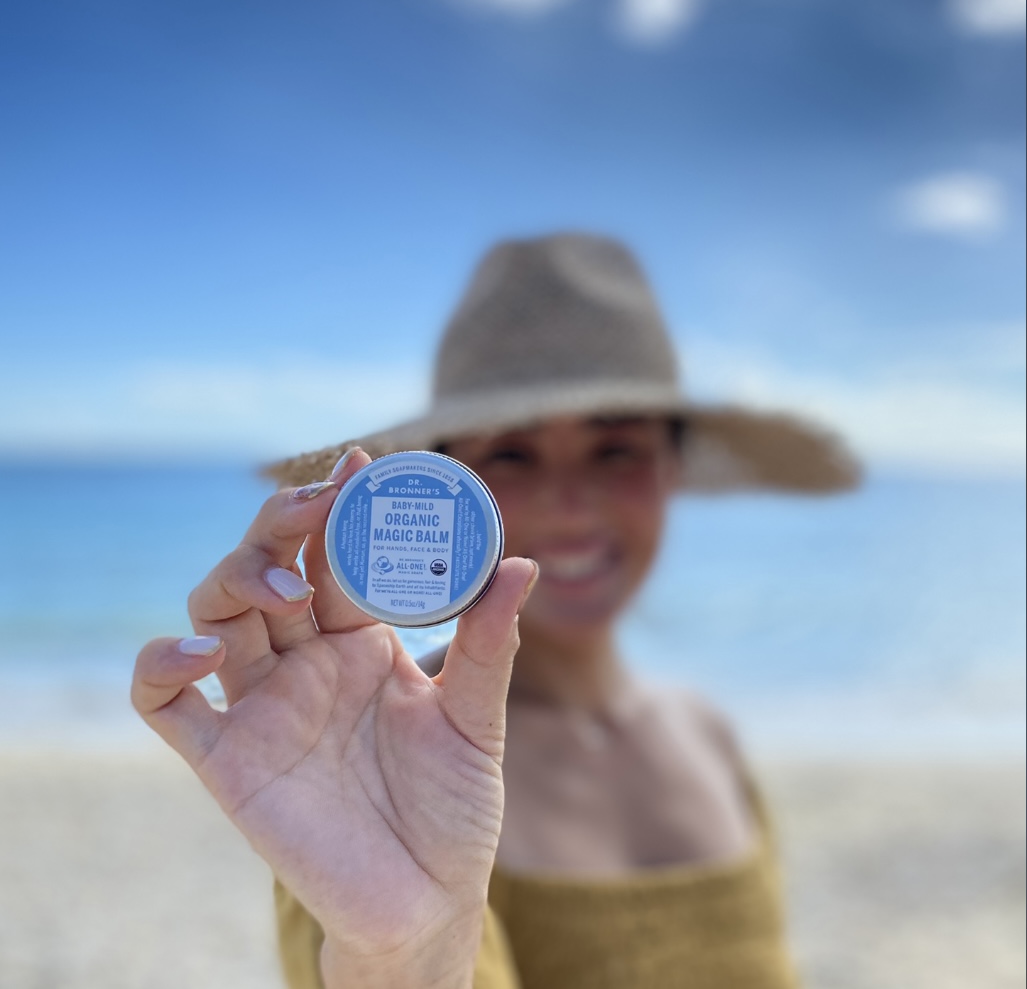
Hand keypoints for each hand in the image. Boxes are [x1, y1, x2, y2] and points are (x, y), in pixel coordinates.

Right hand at [131, 449, 536, 987]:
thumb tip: (521, 564)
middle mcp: (304, 662)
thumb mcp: (476, 721)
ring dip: (237, 578)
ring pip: (215, 612)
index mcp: (360, 642)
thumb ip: (491, 646)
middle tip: (319, 505)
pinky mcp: (225, 760)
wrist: (426, 903)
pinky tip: (202, 653)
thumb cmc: (452, 810)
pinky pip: (164, 702)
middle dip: (283, 525)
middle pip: (268, 566)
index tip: (361, 465)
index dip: (341, 508)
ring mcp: (260, 706)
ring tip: (286, 586)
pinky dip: (163, 664)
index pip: (336, 556)